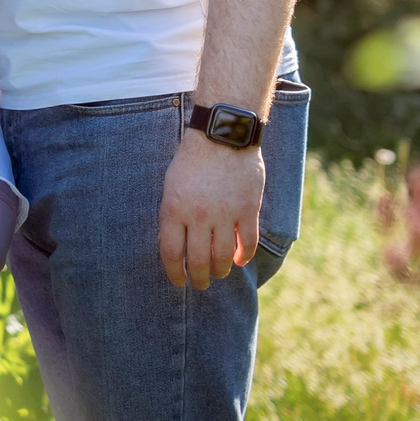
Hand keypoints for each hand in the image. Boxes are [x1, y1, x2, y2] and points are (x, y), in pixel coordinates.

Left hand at [159, 131, 263, 287]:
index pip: (171, 253)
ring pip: (223, 256)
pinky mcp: (248, 210)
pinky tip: (239, 260)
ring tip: (218, 273)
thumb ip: (172, 216)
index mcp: (174, 209)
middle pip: (198, 261)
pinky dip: (244, 256)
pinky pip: (248, 243)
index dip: (174, 273)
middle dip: (198, 278)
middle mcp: (199, 216)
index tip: (178, 282)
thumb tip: (172, 245)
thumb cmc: (192, 160)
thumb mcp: (171, 186)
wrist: (222, 136)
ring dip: (221, 270)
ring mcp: (225, 214)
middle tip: (200, 284)